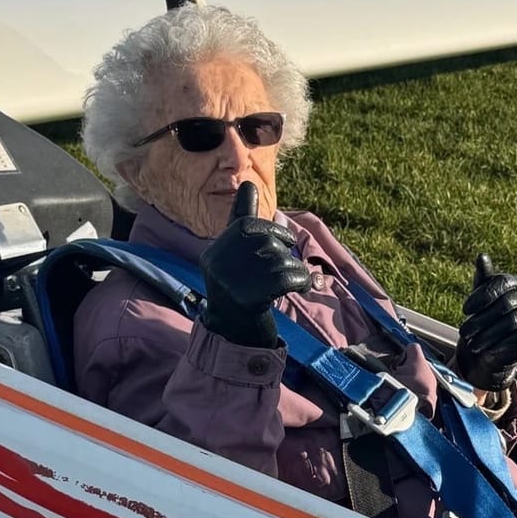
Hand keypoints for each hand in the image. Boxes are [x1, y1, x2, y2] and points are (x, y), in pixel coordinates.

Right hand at [199, 182, 310, 347]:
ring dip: (296, 270)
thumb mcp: (237, 255)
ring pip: (279, 261)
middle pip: (265, 243)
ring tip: (297, 281)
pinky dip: (301, 281)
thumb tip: (247, 183)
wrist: (236, 335)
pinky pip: (285, 279)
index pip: (246, 225)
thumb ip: (242, 220)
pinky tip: (302, 287)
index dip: (272, 229)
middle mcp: (217, 265)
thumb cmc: (242, 288)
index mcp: (214, 253)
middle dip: (286, 252)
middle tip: (292, 266)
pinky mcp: (248, 300)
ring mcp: (230, 284)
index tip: (287, 241)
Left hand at [455, 253, 516, 390]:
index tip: (464, 310)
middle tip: (463, 332)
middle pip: (504, 305)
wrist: (500, 344)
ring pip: (510, 323)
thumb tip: (482, 256)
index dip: (480, 296)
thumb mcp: (481, 297)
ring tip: (471, 344)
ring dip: (487, 336)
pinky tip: (487, 351)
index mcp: (516, 282)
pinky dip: (501, 345)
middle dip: (480, 320)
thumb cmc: (488, 316)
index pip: (500, 283)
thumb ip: (482, 278)